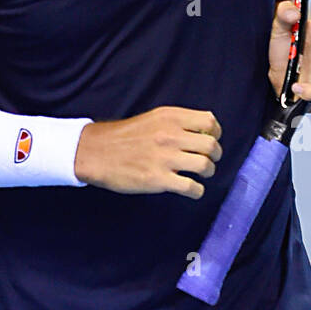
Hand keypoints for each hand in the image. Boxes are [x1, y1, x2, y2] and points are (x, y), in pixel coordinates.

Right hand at [74, 107, 221, 195]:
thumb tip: (204, 132)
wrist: (95, 152)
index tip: (211, 141)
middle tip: (210, 161)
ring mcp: (165, 158)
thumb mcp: (153, 118)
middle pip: (211, 145)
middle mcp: (170, 135)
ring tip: (201, 175)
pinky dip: (197, 191)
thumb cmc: (124, 137)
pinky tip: (192, 190)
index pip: (209, 122)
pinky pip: (192, 188)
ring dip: (208, 172)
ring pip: (205, 166)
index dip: (216, 134)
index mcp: (170, 118)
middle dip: (215, 156)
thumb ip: (177, 123)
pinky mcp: (158, 179)